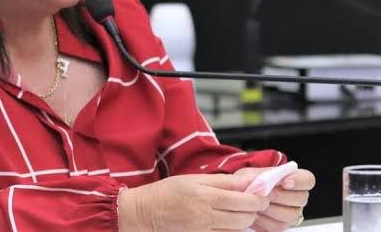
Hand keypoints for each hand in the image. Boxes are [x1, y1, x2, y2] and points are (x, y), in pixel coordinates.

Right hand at [118, 173, 268, 230]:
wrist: (144, 214)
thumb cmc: (165, 192)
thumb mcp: (191, 179)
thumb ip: (221, 181)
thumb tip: (247, 181)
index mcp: (202, 194)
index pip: (242, 198)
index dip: (258, 197)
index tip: (262, 192)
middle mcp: (205, 214)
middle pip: (245, 217)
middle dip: (256, 209)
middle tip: (256, 201)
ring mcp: (204, 229)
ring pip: (238, 228)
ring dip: (246, 219)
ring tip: (243, 210)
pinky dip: (233, 228)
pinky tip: (229, 219)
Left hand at [234, 167, 315, 230]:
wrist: (241, 196)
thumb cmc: (248, 182)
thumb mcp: (248, 174)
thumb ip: (254, 176)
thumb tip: (260, 181)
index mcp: (294, 179)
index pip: (307, 179)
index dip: (299, 181)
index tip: (284, 182)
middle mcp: (297, 197)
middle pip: (301, 198)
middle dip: (280, 196)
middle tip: (264, 194)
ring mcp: (291, 213)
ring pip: (290, 214)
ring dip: (271, 208)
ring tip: (256, 203)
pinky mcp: (281, 225)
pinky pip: (278, 226)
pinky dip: (264, 220)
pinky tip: (255, 213)